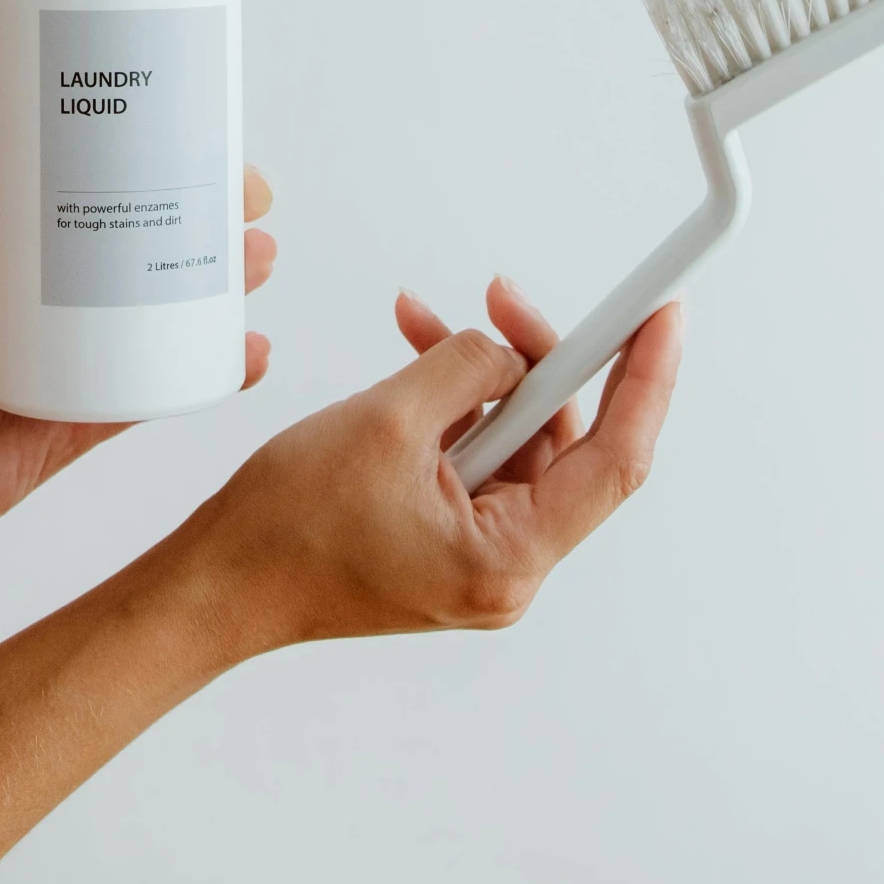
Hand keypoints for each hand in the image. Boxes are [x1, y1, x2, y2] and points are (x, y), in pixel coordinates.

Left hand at [0, 86, 278, 563]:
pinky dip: (214, 371)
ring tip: (259, 266)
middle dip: (216, 220)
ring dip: (226, 287)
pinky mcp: (96, 419)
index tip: (216, 133)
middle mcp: (66, 294)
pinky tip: (250, 354)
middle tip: (252, 207)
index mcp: (30, 246)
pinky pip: (165, 388)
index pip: (108, 183)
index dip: (168, 156)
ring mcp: (86, 356)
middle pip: (157, 242)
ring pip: (173, 310)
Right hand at [188, 281, 681, 650]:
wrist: (220, 582)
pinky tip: (417, 361)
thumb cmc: (287, 527)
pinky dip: (453, 406)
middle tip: (504, 301)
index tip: (663, 318)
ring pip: (514, 441)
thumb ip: (467, 370)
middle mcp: (507, 569)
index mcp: (508, 558)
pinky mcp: (447, 540)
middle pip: (562, 443)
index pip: (614, 459)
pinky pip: (475, 456)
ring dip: (480, 376)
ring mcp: (477, 557)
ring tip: (429, 328)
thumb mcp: (388, 419)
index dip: (646, 379)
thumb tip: (509, 350)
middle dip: (536, 362)